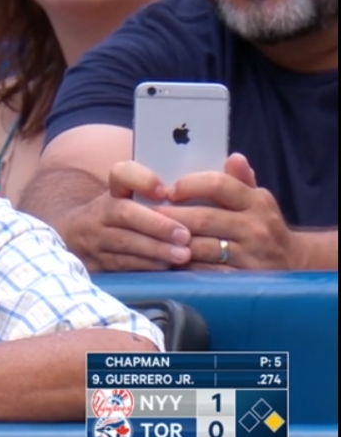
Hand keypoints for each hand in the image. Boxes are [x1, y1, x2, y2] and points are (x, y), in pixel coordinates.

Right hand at [64, 161, 191, 271]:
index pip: (122, 174)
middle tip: (184, 235)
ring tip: (182, 255)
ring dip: (155, 249)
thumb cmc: (119, 217)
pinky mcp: (95, 262)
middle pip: (125, 213)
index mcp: (113, 192)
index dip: (142, 180)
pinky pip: (121, 264)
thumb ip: (157, 196)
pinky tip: (165, 267)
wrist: (75, 239)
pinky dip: (145, 265)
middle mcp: (100, 212)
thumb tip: (199, 190)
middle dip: (156, 225)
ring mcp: (95, 238)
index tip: (164, 191)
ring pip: (124, 242)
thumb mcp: (129, 199)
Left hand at [158, 154, 297, 269]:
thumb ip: (240, 179)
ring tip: (149, 237)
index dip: (190, 185)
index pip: (219, 185)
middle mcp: (255, 227)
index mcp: (256, 201)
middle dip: (170, 217)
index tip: (168, 191)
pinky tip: (167, 259)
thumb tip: (234, 157)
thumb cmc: (262, 224)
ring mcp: (249, 255)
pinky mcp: (242, 279)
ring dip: (171, 243)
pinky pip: (205, 272)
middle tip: (143, 215)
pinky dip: (184, 266)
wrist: (293, 261)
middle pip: (203, 218)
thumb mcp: (257, 199)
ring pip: (200, 247)